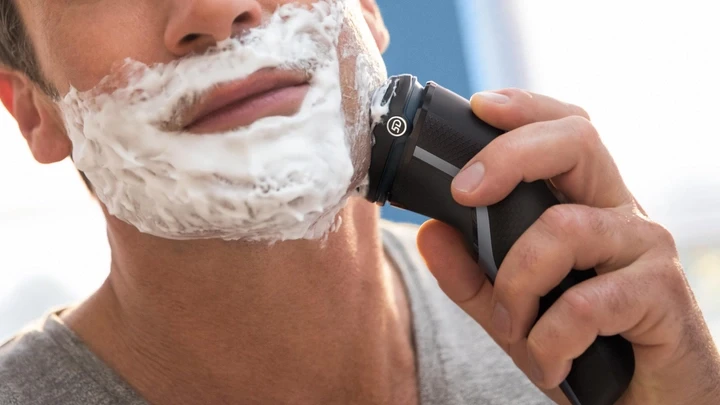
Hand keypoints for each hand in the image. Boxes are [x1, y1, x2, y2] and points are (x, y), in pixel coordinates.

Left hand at [416, 89, 719, 403]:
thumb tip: (430, 232)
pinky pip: (586, 302)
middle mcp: (619, 212)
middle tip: (465, 193)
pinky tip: (550, 361)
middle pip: (577, 140)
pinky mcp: (663, 293)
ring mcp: (645, 248)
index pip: (564, 131)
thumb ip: (472, 274)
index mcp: (585, 204)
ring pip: (564, 228)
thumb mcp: (512, 309)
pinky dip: (550, 337)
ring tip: (513, 329)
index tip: (479, 107)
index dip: (526, 109)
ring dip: (517, 285)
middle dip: (510, 155)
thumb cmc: (584, 346)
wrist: (648, 404)